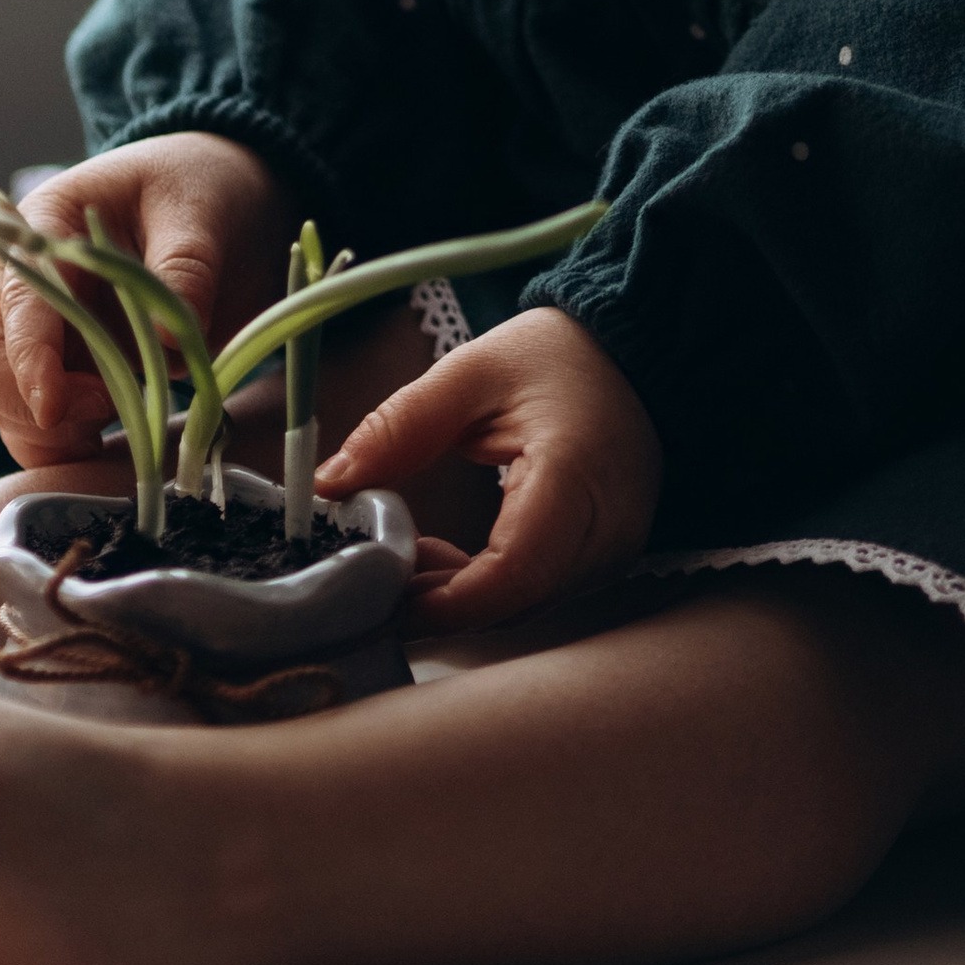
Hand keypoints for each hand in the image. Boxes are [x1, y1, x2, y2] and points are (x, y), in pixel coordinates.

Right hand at [0, 132, 295, 466]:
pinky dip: (64, 451)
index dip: (28, 358)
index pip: (15, 302)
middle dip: (27, 400)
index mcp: (44, 227)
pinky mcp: (66, 374)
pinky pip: (37, 429)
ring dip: (49, 432)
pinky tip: (111, 447)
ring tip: (121, 413)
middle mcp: (23, 284)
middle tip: (106, 407)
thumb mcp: (201, 208)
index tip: (55, 407)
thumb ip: (186, 266)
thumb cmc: (199, 188)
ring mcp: (40, 334)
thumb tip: (170, 337)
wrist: (220, 207)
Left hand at [318, 304, 661, 633]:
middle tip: (369, 576)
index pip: (515, 571)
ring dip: (455, 598)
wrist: (634, 356)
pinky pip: (534, 594)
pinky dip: (481, 588)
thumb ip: (401, 426)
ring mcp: (613, 553)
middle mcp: (608, 530)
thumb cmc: (558, 356)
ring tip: (399, 558)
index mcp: (578, 475)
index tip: (379, 592)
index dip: (443, 600)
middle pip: (514, 603)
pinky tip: (440, 560)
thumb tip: (331, 485)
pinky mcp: (602, 561)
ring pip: (522, 608)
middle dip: (436, 604)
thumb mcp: (472, 371)